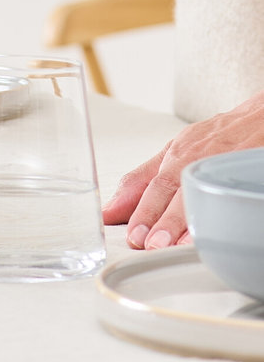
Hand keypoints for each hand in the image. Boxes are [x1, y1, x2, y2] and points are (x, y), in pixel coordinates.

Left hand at [102, 89, 263, 248]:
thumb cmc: (213, 138)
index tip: (132, 234)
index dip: (141, 211)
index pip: (154, 184)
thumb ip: (141, 180)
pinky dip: (223, 211)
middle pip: (175, 188)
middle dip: (160, 218)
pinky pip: (232, 191)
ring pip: (200, 191)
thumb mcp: (173, 152)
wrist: (257, 117)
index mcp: (177, 154)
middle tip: (149, 243)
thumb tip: (111, 209)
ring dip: (187, 220)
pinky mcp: (247, 168)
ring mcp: (222, 163)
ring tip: (174, 244)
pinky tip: (216, 230)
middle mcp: (197, 157)